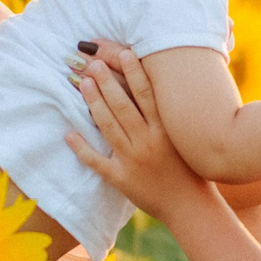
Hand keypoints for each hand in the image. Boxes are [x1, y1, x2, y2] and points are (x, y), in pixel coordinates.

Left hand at [66, 45, 208, 215]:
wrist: (191, 207)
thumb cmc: (191, 170)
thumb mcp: (186, 139)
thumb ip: (171, 118)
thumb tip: (158, 89)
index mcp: (166, 129)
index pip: (148, 94)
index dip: (135, 71)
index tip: (123, 52)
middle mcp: (149, 141)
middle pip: (123, 105)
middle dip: (107, 82)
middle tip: (93, 64)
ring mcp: (133, 160)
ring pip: (109, 126)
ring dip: (94, 103)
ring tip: (83, 84)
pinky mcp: (122, 179)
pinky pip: (97, 161)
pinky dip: (81, 148)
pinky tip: (68, 133)